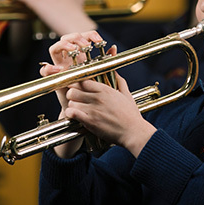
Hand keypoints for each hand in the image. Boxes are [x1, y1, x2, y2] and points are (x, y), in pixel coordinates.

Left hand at [41, 31, 156, 157]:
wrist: (133, 132)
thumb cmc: (131, 115)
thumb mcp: (127, 95)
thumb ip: (120, 82)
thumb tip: (116, 73)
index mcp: (105, 90)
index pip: (83, 81)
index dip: (77, 84)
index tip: (77, 87)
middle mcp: (97, 98)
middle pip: (73, 90)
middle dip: (72, 95)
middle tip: (75, 99)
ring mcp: (93, 110)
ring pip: (71, 102)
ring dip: (72, 106)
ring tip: (77, 109)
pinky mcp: (90, 122)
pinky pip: (72, 113)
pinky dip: (70, 114)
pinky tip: (74, 116)